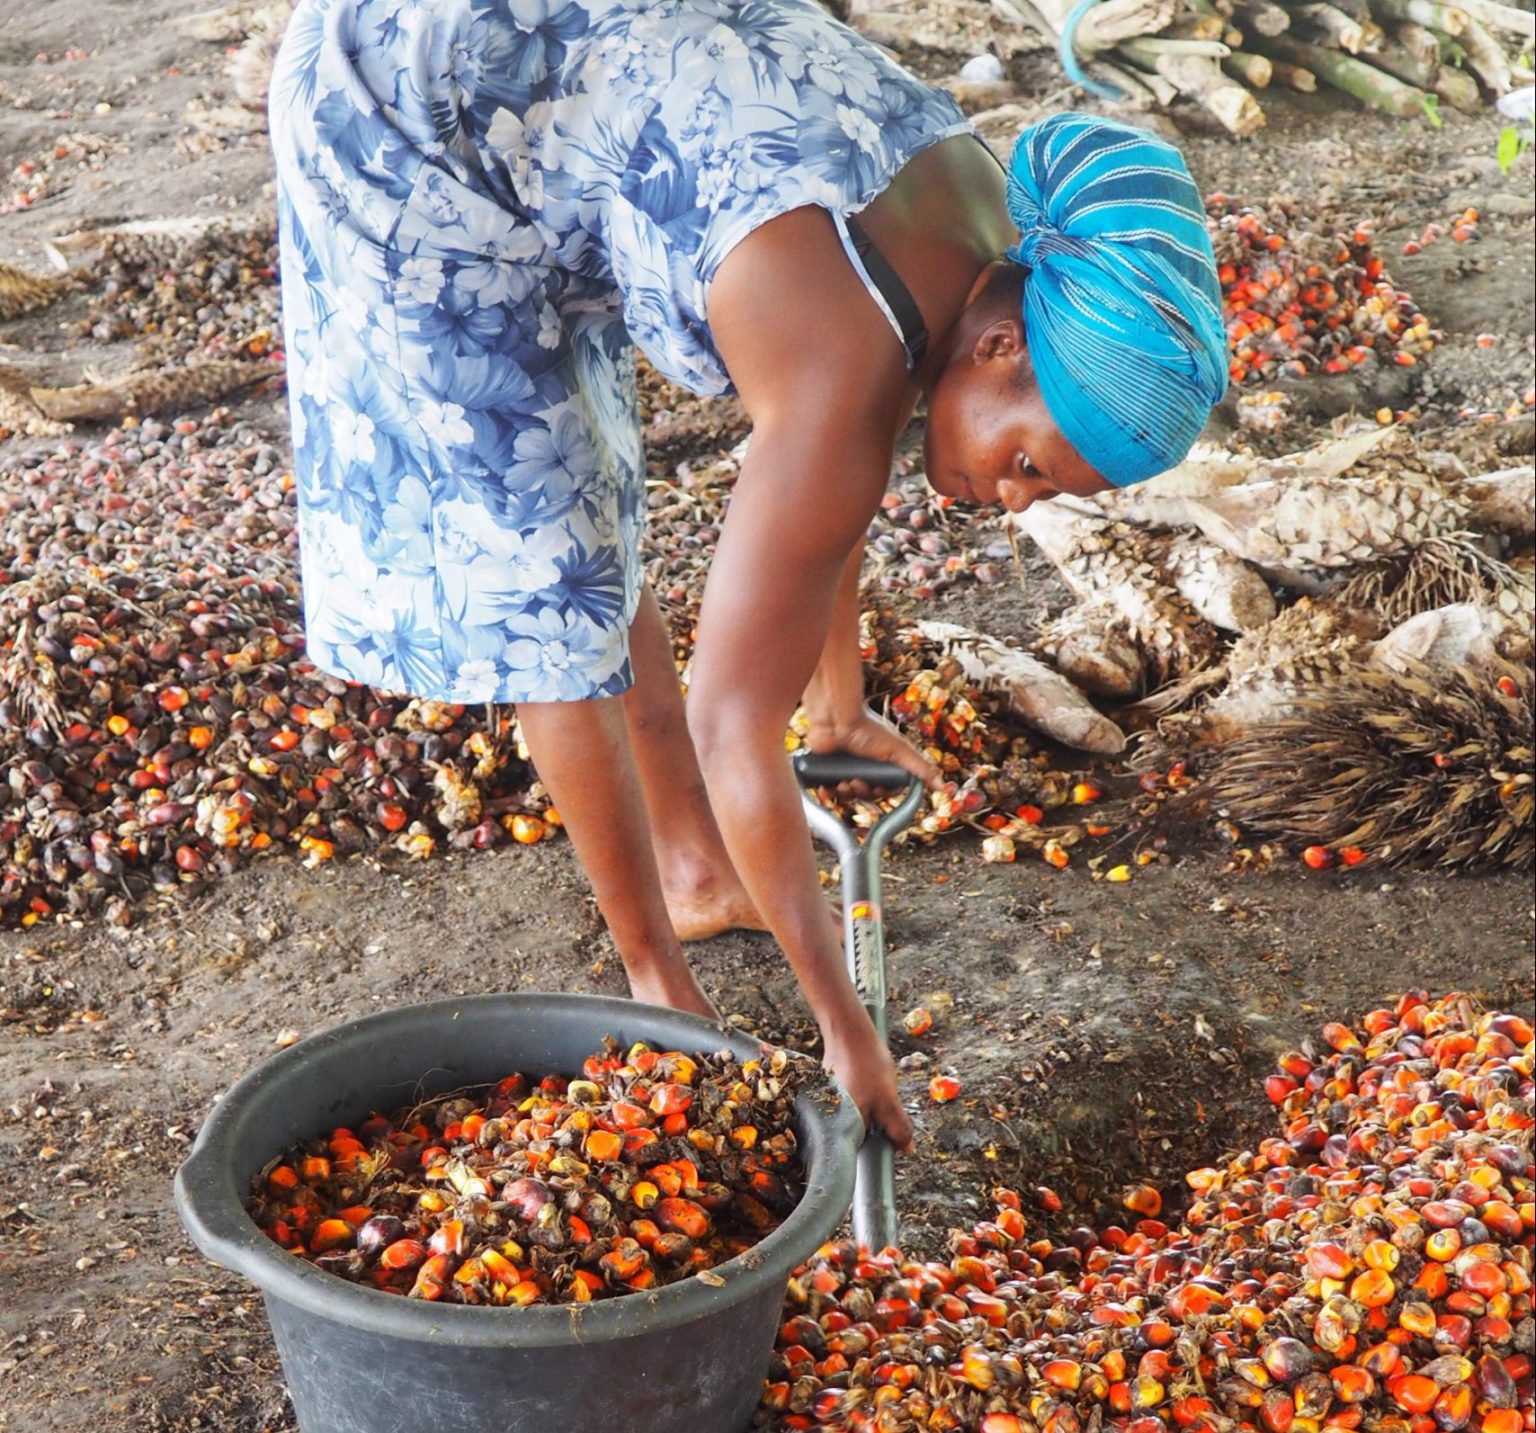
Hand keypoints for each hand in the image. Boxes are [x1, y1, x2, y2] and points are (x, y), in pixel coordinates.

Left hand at [804, 706, 941, 793]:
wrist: (837, 719)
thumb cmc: (867, 728)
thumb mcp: (899, 750)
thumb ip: (921, 768)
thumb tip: (943, 787)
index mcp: (883, 764)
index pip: (885, 789)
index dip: (881, 793)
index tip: (877, 789)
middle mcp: (865, 767)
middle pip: (866, 794)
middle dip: (862, 792)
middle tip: (857, 782)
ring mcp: (846, 768)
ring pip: (848, 794)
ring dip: (846, 793)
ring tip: (844, 781)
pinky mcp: (828, 769)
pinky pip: (829, 789)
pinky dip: (829, 791)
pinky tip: (830, 786)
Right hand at [820, 1008, 914, 1151]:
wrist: (848, 1031)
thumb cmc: (867, 1064)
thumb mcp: (889, 1099)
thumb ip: (898, 1128)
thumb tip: (907, 1149)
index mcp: (843, 1129)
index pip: (861, 1154)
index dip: (877, 1149)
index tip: (889, 1142)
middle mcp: (830, 1122)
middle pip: (860, 1136)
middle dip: (876, 1127)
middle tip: (882, 1103)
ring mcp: (828, 1107)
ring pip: (857, 1119)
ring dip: (870, 1111)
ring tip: (874, 1088)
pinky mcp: (829, 1095)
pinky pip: (851, 1106)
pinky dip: (862, 1099)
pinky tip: (866, 1082)